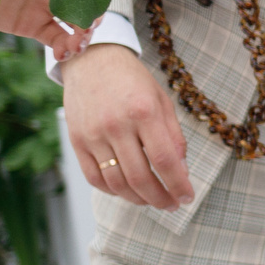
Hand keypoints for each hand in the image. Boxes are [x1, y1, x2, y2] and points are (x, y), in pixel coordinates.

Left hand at [0, 0, 90, 57]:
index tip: (92, 5)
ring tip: (74, 48)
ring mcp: (43, 4)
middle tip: (85, 32)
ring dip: (82, 35)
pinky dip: (65, 48)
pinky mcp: (32, 25)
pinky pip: (57, 38)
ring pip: (75, 21)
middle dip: (91, 16)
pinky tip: (63, 56)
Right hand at [62, 43, 192, 208]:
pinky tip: (127, 191)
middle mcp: (116, 125)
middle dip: (160, 198)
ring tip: (152, 200)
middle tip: (171, 204)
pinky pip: (94, 177)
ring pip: (117, 183)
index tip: (187, 197)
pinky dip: (112, 191)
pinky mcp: (76, 141)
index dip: (178, 184)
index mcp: (143, 112)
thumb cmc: (132, 80)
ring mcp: (93, 135)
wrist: (92, 60)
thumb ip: (173, 135)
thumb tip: (181, 170)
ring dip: (138, 199)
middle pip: (140, 177)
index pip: (165, 160)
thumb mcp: (161, 100)